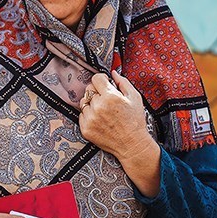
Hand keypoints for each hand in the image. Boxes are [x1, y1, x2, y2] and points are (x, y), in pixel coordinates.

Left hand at [78, 70, 160, 196]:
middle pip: (89, 90)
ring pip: (83, 102)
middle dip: (96, 92)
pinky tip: (100, 120)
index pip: (95, 79)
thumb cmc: (135, 121)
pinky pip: (81, 115)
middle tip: (106, 100)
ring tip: (103, 111)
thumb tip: (113, 73)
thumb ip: (123, 82)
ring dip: (91, 104)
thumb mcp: (135, 98)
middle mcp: (98, 107)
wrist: (132, 144)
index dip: (101, 80)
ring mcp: (90, 119)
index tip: (105, 84)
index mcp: (110, 97)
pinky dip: (88, 115)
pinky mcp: (85, 129)